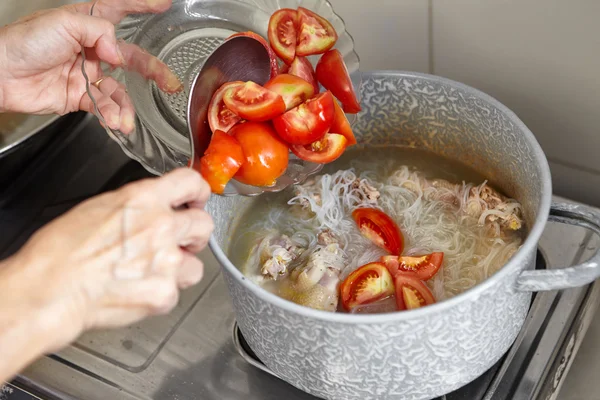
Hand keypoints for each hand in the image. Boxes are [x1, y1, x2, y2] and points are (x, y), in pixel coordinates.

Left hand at [0, 0, 181, 132]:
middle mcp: (90, 48)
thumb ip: (99, 32)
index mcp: (86, 23)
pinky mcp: (80, 96)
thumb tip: (118, 52)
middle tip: (170, 83)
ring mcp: (87, 74)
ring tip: (126, 119)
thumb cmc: (24, 42)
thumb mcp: (63, 23)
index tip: (165, 5)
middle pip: (131, 58)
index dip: (143, 6)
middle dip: (153, 71)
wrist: (0, 75)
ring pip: (119, 90)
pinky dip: (111, 115)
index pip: (120, 10)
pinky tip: (114, 122)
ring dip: (125, 107)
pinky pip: (104, 107)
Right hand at [0, 168, 212, 355]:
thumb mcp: (98, 207)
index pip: (190, 182)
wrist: (49, 289)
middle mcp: (161, 226)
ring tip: (153, 273)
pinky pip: (176, 292)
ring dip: (180, 268)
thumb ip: (136, 206)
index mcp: (143, 199)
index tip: (197, 199)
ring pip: (196, 264)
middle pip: (204, 224)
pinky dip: (160, 295)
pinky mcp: (164, 292)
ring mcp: (166, 260)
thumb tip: (151, 210)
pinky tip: (137, 291)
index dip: (198, 192)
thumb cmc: (59, 252)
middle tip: (182, 242)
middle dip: (194, 234)